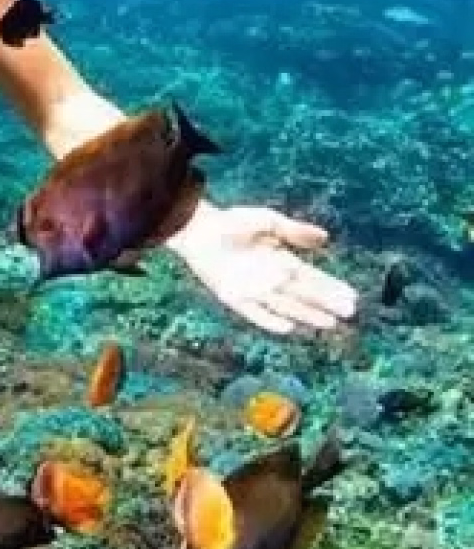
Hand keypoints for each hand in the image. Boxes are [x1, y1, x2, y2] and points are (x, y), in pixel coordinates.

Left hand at [170, 206, 357, 336]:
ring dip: (308, 315)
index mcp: (281, 260)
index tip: (353, 297)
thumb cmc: (232, 222)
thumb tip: (325, 237)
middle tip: (349, 313)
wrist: (196, 229)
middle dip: (327, 304)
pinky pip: (256, 313)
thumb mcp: (267, 221)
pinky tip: (289, 327)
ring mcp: (253, 290)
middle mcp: (271, 278)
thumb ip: (294, 230)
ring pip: (287, 307)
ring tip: (330, 323)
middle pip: (305, 295)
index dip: (332, 288)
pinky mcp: (234, 297)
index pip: (313, 278)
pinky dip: (271, 320)